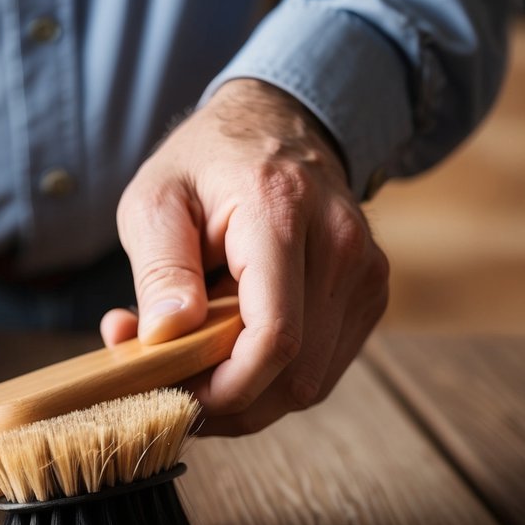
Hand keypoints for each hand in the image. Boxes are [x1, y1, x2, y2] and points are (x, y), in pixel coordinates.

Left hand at [101, 79, 388, 435]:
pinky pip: (322, 369)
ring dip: (250, 396)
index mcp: (282, 211)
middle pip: (296, 373)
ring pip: (311, 383)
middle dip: (230, 402)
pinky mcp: (369, 295)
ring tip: (196, 368)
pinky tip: (233, 355)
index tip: (177, 397)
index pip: (275, 335)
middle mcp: (341, 244)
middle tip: (171, 391)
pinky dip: (273, 380)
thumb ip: (158, 268)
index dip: (228, 388)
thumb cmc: (205, 163)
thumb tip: (165, 337)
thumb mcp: (155, 199)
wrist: (277, 123)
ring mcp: (365, 273)